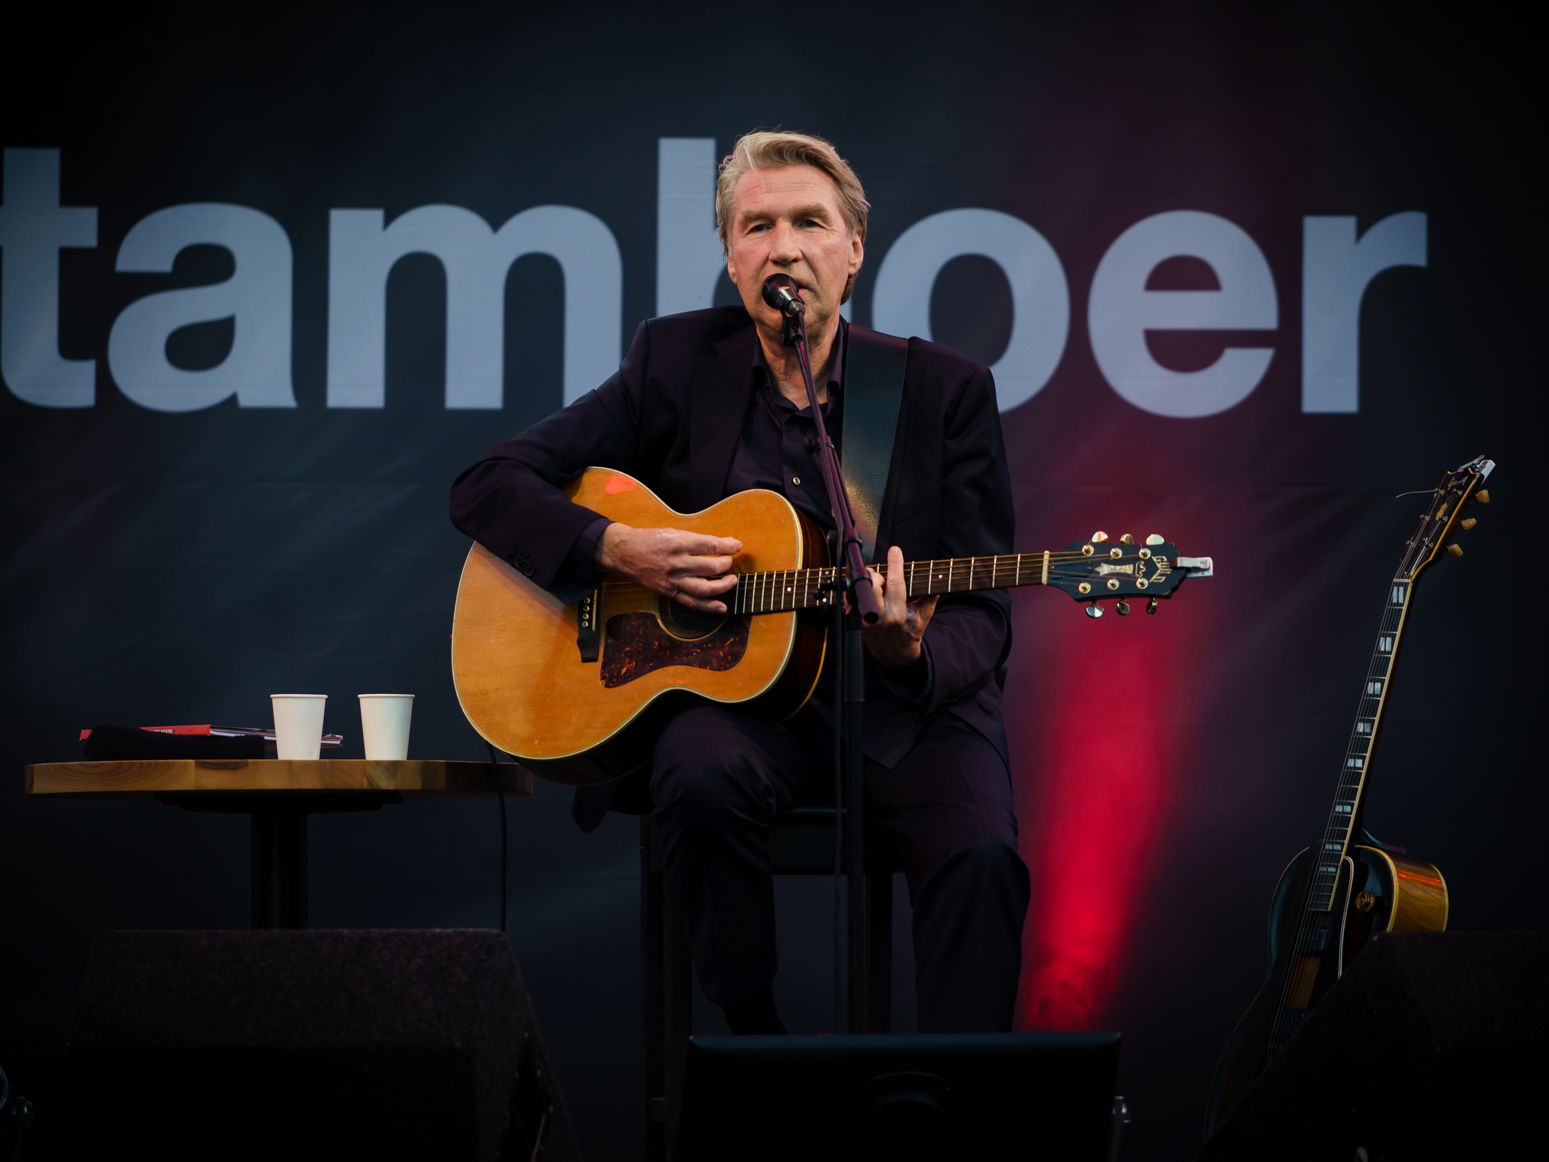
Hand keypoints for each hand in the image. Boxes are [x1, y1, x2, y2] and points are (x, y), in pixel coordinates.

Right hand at [596, 522, 740, 612]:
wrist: (626, 552)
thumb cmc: (652, 539)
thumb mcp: (675, 532)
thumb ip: (700, 540)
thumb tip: (727, 543)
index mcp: (679, 543)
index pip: (712, 546)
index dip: (729, 546)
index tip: (737, 546)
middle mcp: (676, 562)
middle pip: (711, 567)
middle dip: (727, 565)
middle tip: (730, 562)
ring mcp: (673, 579)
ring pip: (704, 588)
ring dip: (723, 586)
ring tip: (732, 581)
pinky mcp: (669, 592)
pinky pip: (692, 602)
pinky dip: (709, 606)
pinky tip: (722, 607)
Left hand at [860, 545, 937, 667]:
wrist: (895, 654)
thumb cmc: (910, 632)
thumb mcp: (924, 616)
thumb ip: (930, 597)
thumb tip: (940, 577)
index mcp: (898, 614)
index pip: (895, 583)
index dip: (895, 564)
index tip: (895, 550)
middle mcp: (880, 616)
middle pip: (873, 583)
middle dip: (877, 574)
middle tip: (883, 577)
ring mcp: (866, 619)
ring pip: (862, 590)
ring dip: (870, 583)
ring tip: (879, 588)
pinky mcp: (857, 620)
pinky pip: (853, 599)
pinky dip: (860, 592)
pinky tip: (868, 594)